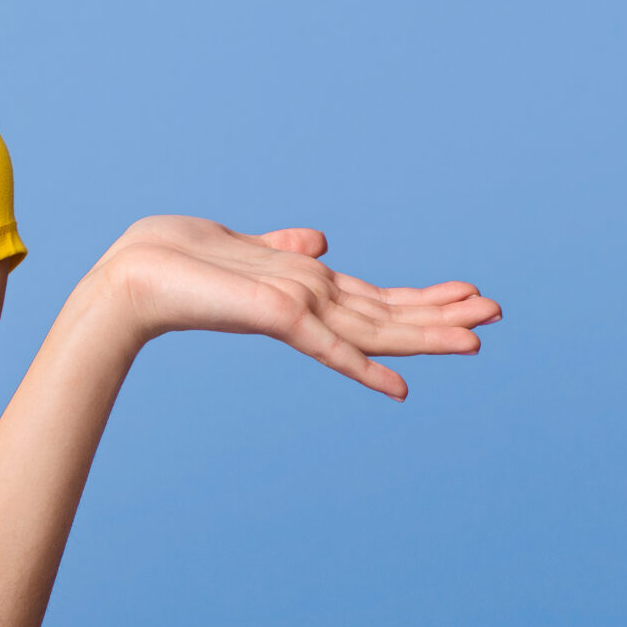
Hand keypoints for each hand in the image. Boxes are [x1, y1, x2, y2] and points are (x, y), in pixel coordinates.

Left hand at [91, 216, 499, 399]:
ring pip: (373, 327)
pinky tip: (399, 387)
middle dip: (442, 314)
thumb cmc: (176, 261)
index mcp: (305, 288)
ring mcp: (295, 313)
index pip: (375, 296)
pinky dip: (365, 367)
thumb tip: (322, 238)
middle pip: (386, 313)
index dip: (422, 297)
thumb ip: (284, 247)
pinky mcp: (276, 318)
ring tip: (479, 334)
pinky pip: (329, 347)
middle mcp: (308, 303)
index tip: (469, 292)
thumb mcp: (242, 246)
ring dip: (426, 330)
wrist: (128, 277)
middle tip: (498, 313)